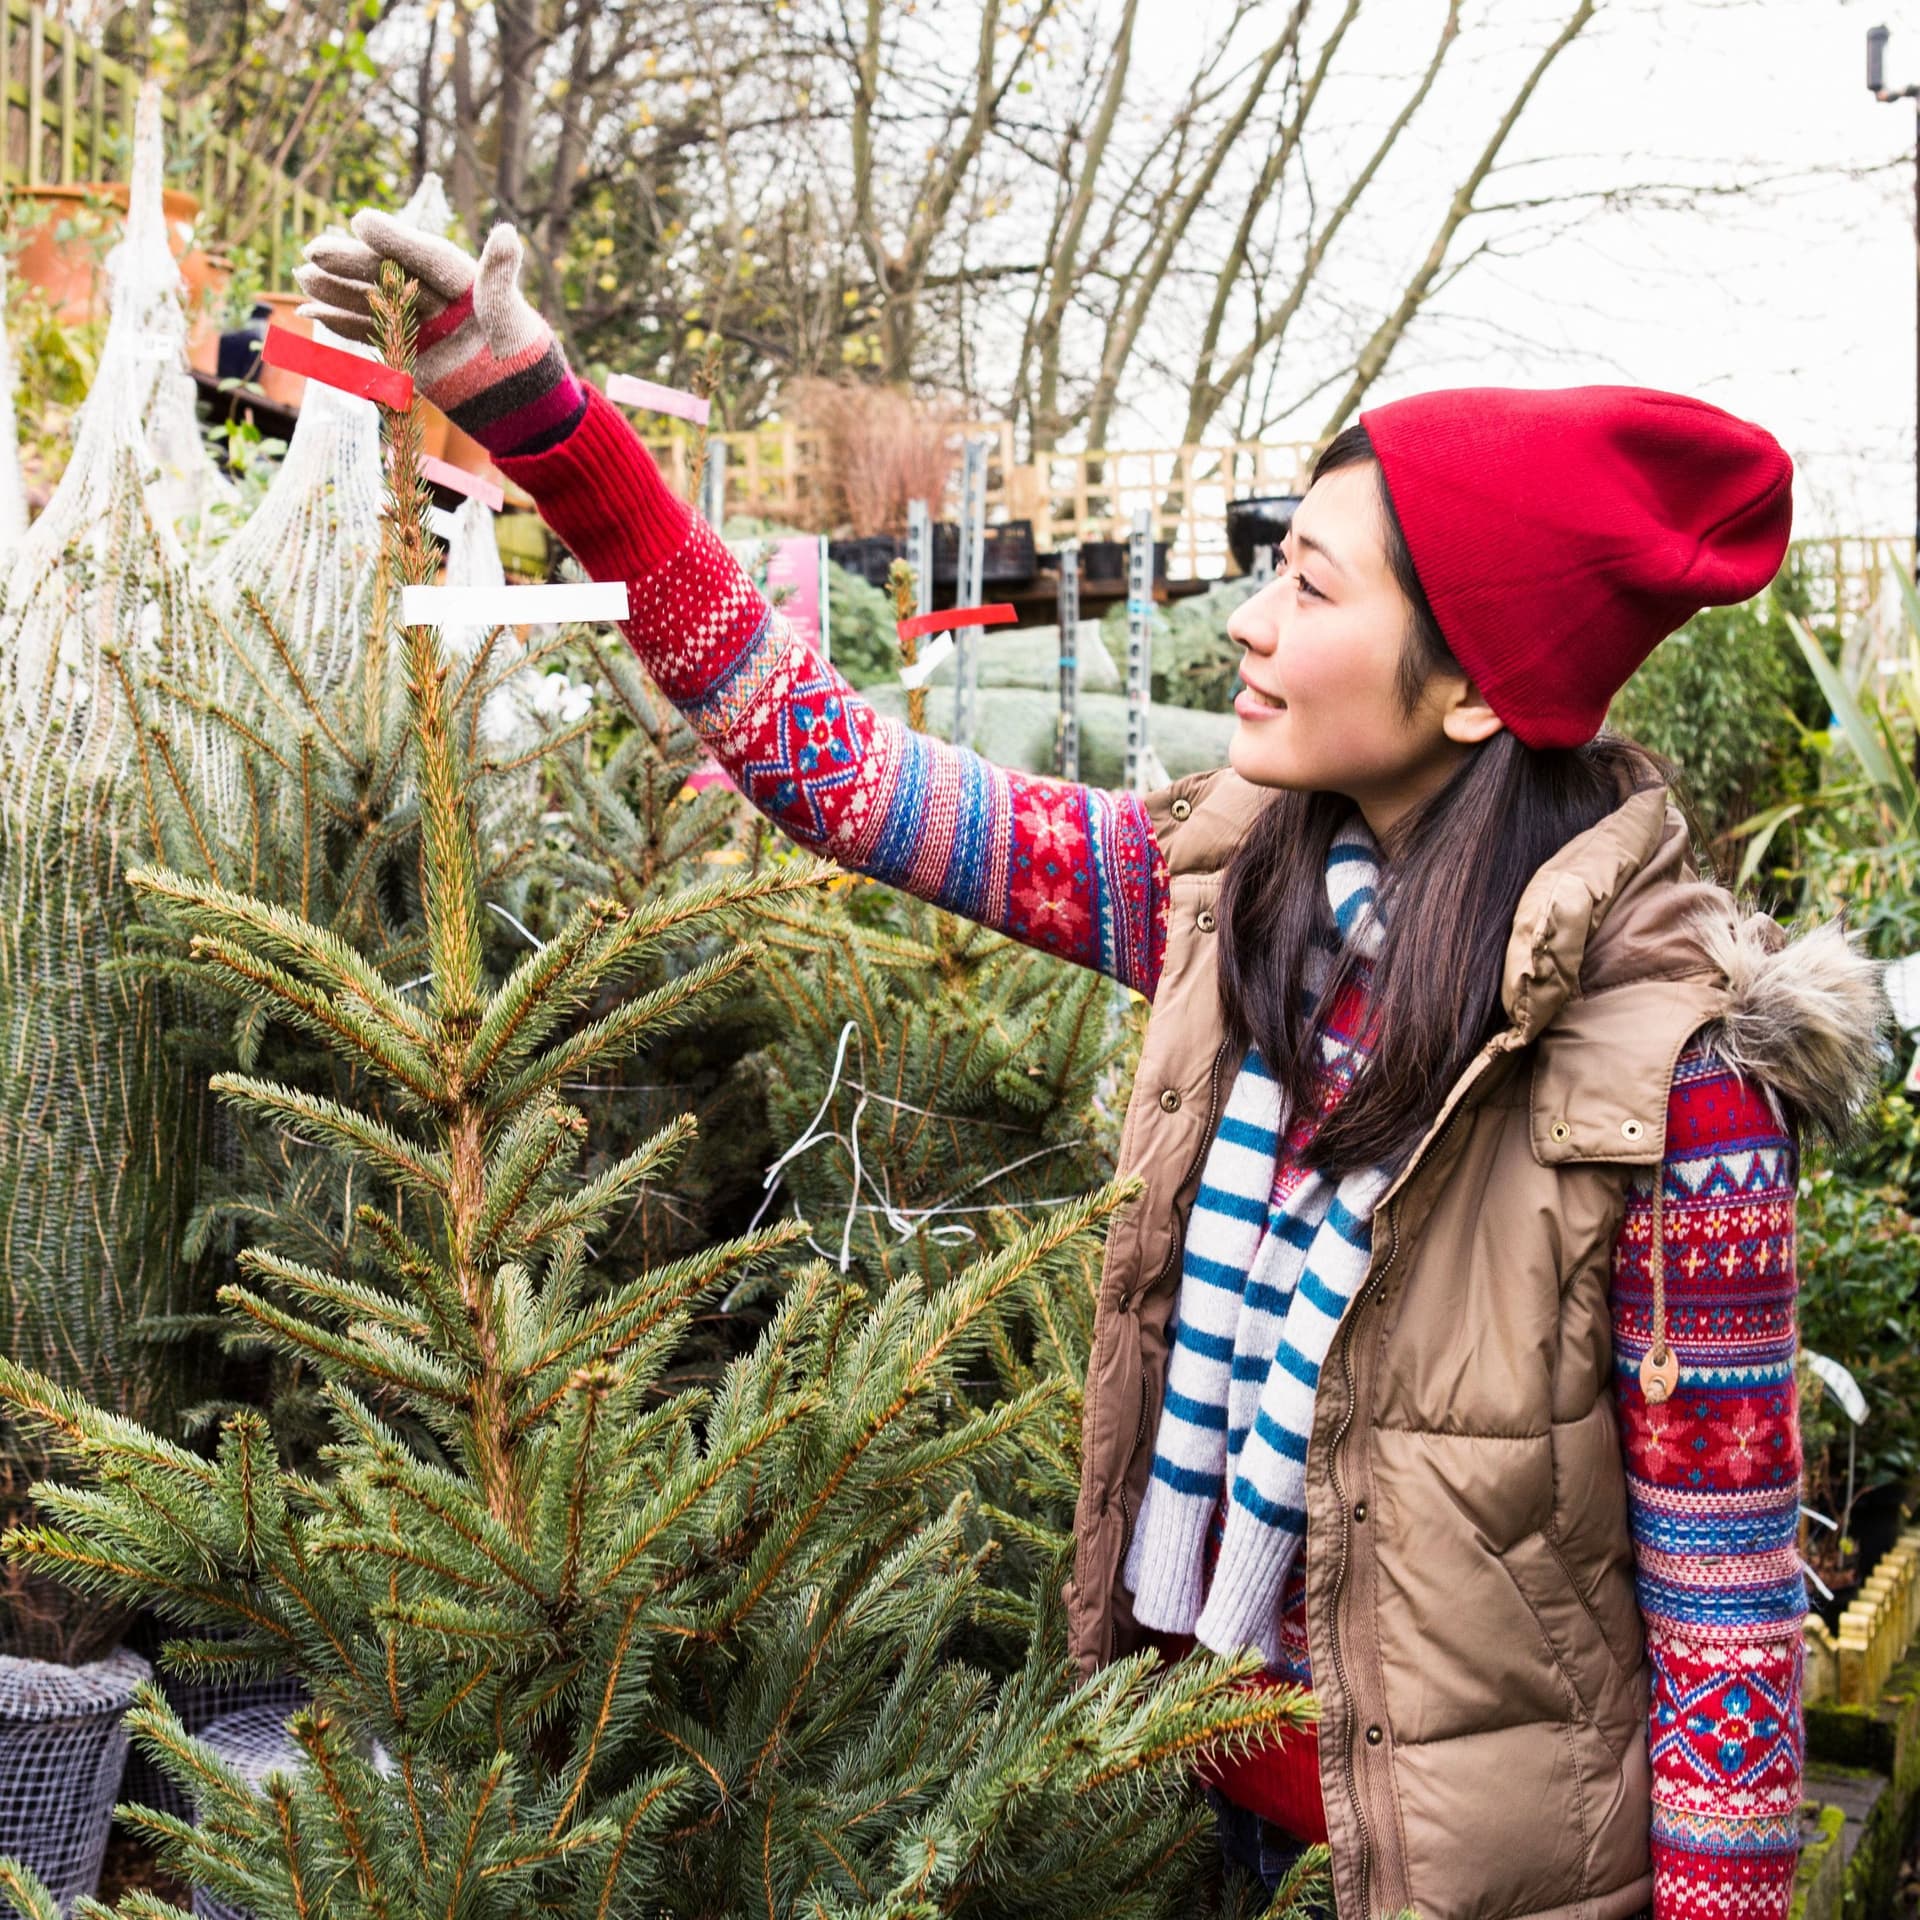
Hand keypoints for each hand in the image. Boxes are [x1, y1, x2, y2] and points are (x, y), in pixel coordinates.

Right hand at [294, 211, 584, 458]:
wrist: (517, 403)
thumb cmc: (522, 355)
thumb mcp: (508, 317)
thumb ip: (500, 276)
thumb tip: (508, 233)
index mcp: (462, 279)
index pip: (424, 255)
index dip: (394, 239)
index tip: (362, 220)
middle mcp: (435, 295)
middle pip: (388, 273)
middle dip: (351, 262)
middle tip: (314, 250)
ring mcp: (418, 322)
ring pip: (371, 299)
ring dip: (336, 289)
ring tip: (304, 276)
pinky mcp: (405, 348)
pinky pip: (368, 331)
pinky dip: (340, 323)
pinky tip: (310, 311)